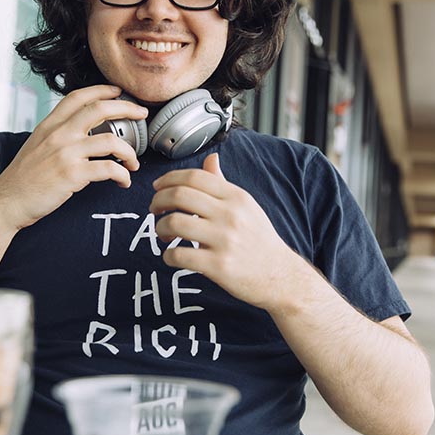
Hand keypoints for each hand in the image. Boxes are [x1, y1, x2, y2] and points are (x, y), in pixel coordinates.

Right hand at [0, 85, 148, 230]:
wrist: (7, 202)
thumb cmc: (22, 178)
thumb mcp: (35, 145)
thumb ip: (56, 135)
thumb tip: (79, 132)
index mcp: (49, 126)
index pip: (77, 97)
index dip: (101, 90)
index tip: (118, 92)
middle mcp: (59, 135)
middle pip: (100, 109)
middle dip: (127, 109)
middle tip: (141, 114)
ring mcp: (66, 154)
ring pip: (111, 141)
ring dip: (130, 152)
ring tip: (133, 162)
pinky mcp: (73, 175)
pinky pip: (109, 169)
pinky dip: (123, 175)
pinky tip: (124, 181)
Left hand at [150, 153, 309, 309]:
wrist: (279, 276)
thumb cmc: (259, 240)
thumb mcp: (246, 206)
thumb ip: (222, 184)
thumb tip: (210, 159)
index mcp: (236, 197)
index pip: (194, 176)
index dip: (168, 179)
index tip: (158, 188)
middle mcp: (231, 215)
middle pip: (179, 195)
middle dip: (158, 201)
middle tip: (155, 210)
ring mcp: (224, 240)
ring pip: (174, 223)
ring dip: (160, 228)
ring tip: (163, 234)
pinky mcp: (218, 266)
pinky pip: (179, 255)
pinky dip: (168, 256)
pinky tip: (172, 256)